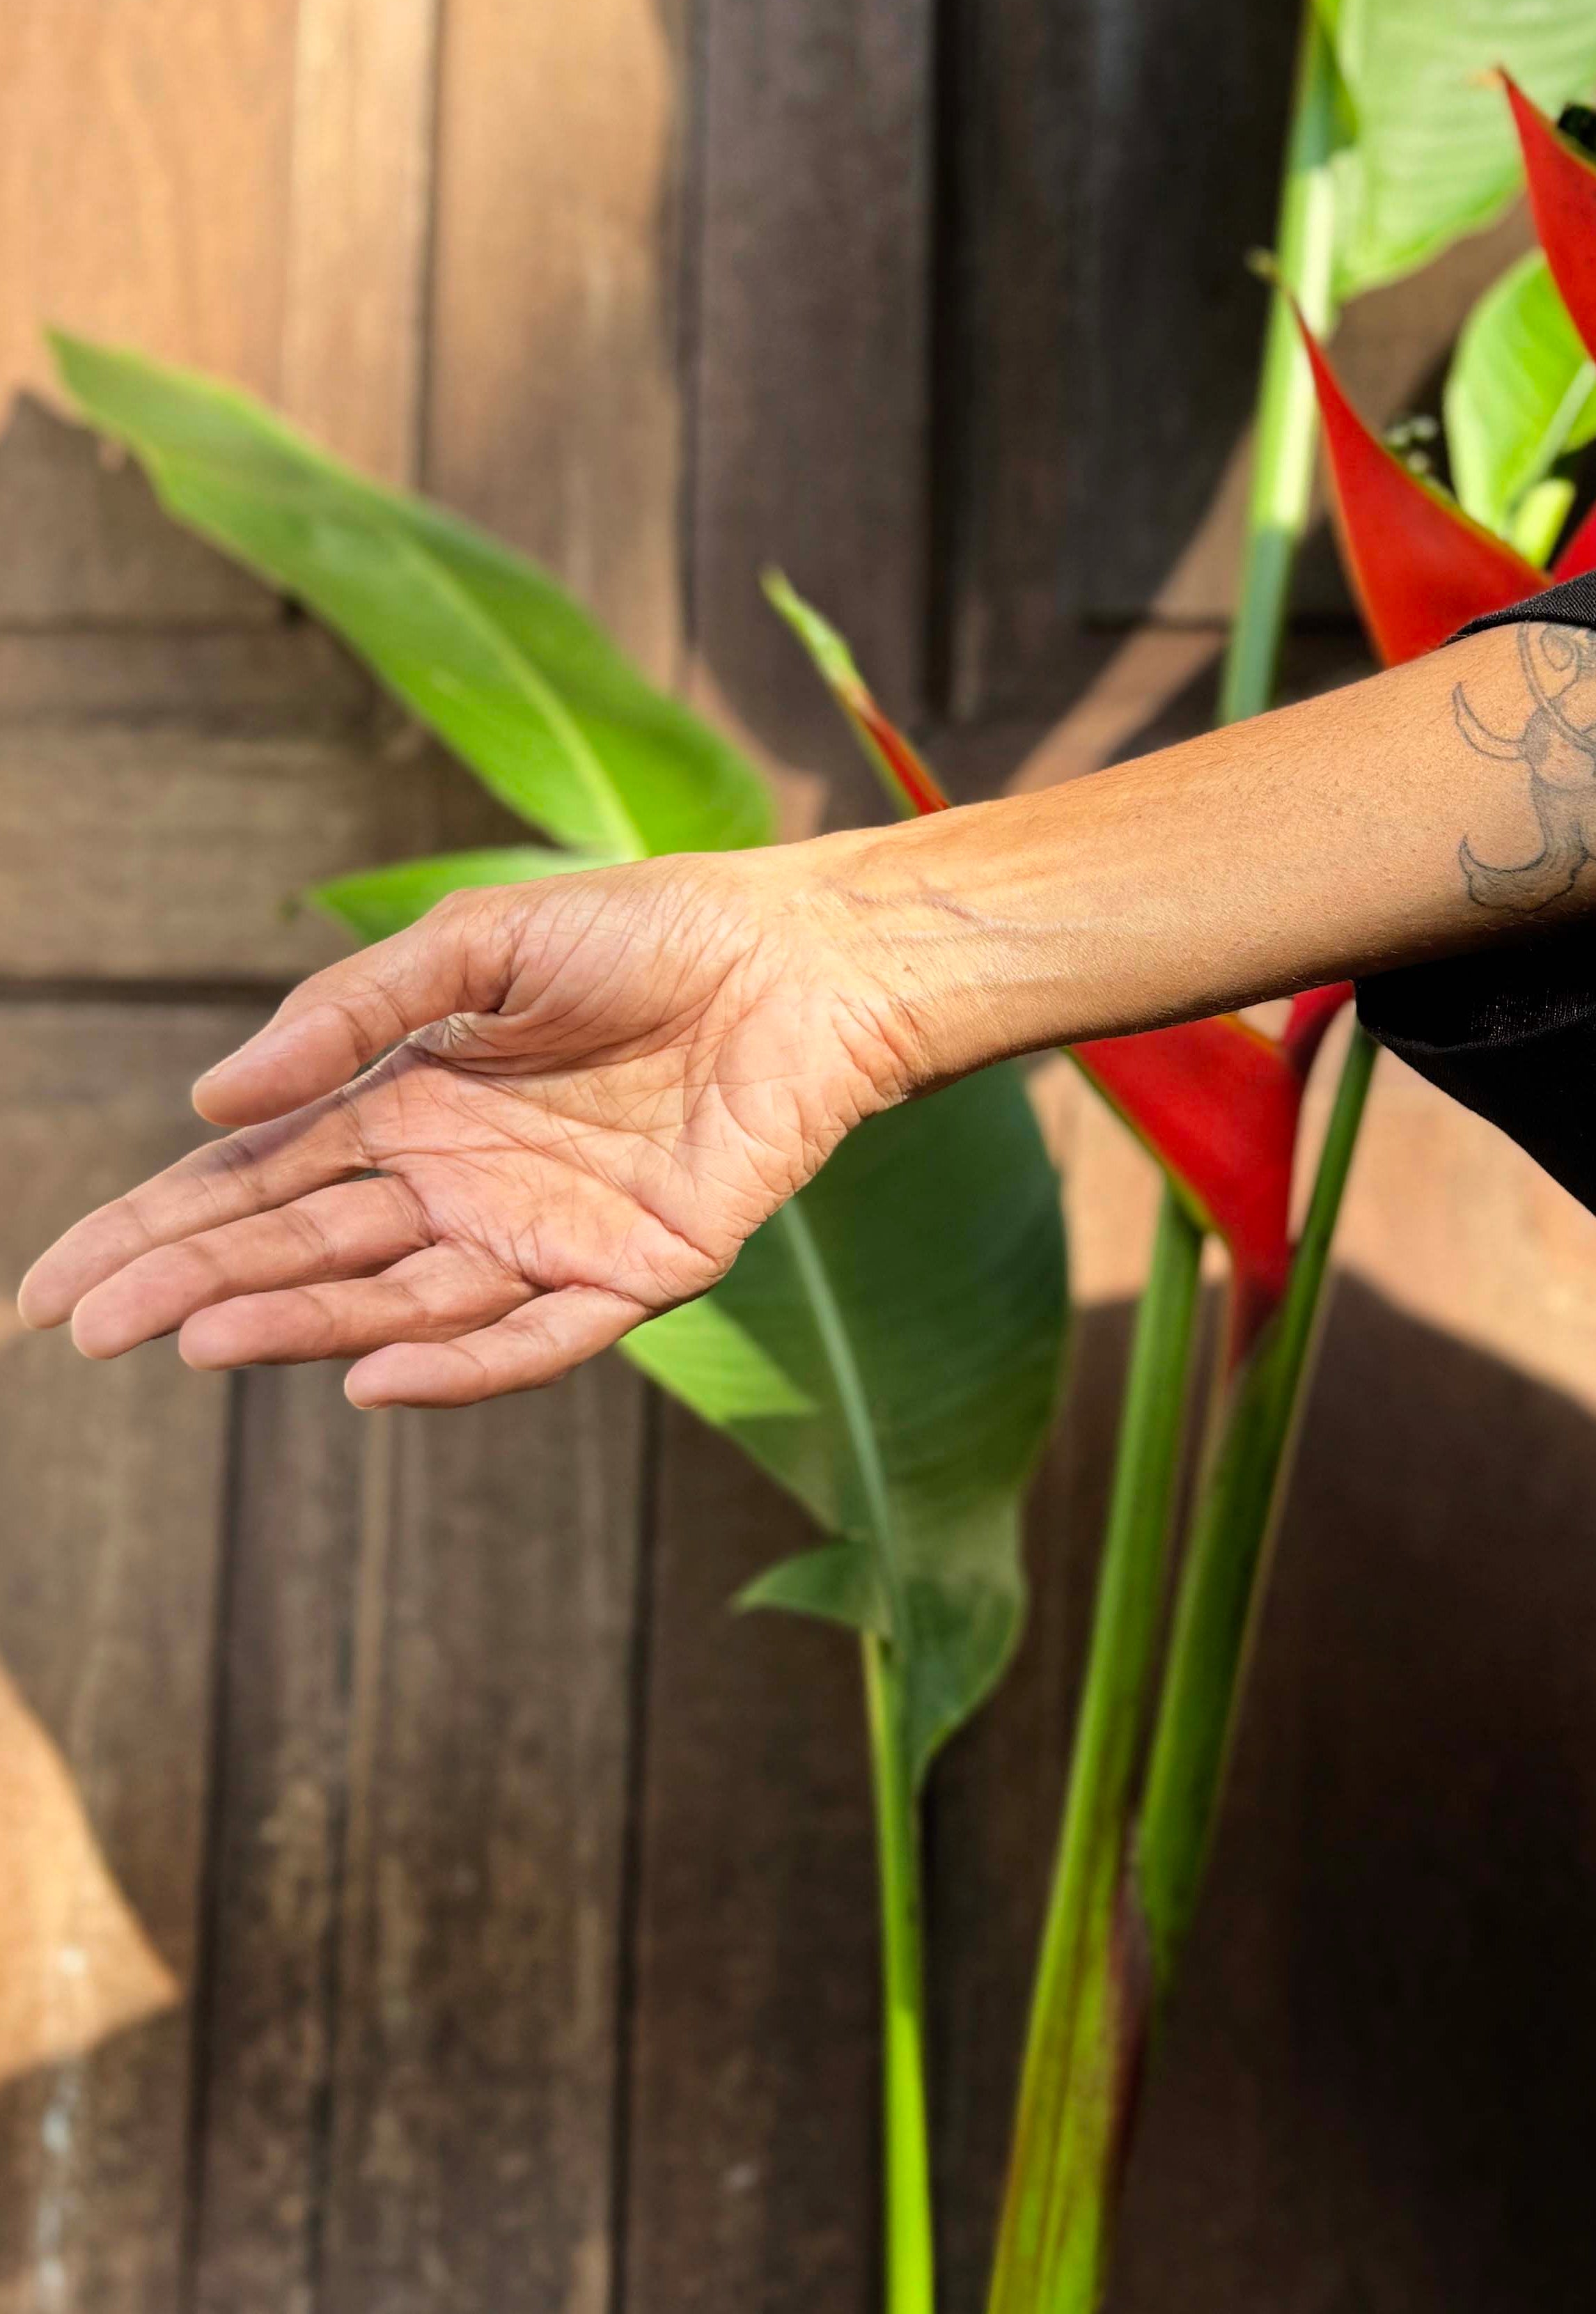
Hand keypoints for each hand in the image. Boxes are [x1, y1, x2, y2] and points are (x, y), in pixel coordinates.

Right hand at [14, 848, 929, 1407]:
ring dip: (300, 1328)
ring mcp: (540, 1237)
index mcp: (403, 1104)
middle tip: (95, 1327)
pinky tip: (373, 1381)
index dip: (155, 1232)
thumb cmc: (644, 931)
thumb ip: (349, 1015)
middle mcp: (457, 1184)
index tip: (57, 1287)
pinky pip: (533, 1341)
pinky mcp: (633, 1275)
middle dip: (195, 1287)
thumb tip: (213, 1102)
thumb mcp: (474, 944)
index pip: (252, 1183)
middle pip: (301, 1252)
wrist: (804, 957)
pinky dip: (458, 1368)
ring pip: (394, 1304)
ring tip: (202, 1339)